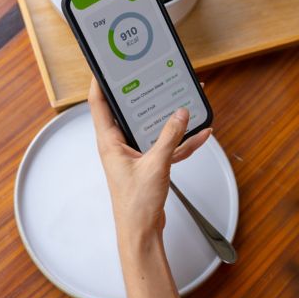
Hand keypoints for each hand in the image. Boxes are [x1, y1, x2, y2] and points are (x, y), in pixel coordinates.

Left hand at [88, 78, 211, 244]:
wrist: (142, 231)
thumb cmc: (135, 204)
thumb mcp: (156, 165)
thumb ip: (170, 137)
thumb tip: (180, 114)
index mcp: (110, 142)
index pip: (99, 104)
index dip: (101, 83)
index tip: (107, 66)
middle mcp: (120, 144)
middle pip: (129, 111)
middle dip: (144, 95)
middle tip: (153, 77)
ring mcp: (135, 153)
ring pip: (152, 127)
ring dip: (169, 118)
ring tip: (185, 103)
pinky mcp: (150, 162)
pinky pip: (167, 145)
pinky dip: (182, 141)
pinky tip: (199, 135)